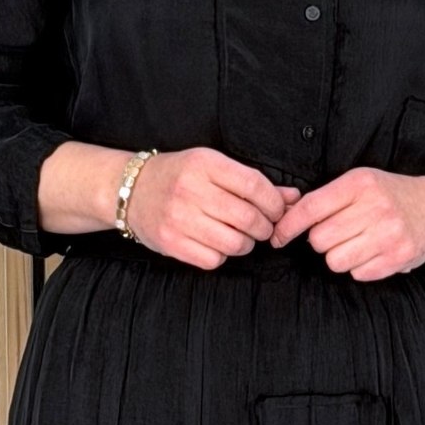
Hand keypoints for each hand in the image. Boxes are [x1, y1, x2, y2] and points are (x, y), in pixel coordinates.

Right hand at [118, 146, 300, 269]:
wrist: (131, 191)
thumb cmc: (179, 177)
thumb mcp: (213, 167)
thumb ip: (253, 182)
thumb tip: (293, 198)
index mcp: (204, 164)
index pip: (255, 187)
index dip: (274, 203)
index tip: (277, 210)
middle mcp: (191, 190)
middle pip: (248, 218)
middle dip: (264, 227)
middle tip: (262, 227)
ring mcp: (179, 219)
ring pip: (235, 243)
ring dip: (246, 244)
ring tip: (240, 235)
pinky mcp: (172, 243)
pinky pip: (214, 259)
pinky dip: (223, 255)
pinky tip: (217, 243)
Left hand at [267, 168, 424, 280]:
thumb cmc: (388, 196)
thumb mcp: (359, 183)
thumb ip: (324, 198)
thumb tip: (283, 217)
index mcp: (360, 184)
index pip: (311, 208)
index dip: (288, 226)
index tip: (276, 238)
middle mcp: (375, 207)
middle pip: (320, 240)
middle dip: (321, 241)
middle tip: (338, 233)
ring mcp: (389, 234)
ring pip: (335, 260)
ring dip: (339, 256)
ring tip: (357, 243)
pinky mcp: (398, 258)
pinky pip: (357, 274)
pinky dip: (360, 267)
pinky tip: (372, 252)